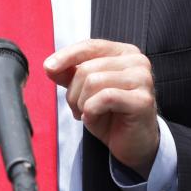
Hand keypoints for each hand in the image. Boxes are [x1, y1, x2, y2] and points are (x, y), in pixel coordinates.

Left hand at [44, 39, 158, 176]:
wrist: (134, 145)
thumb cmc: (112, 115)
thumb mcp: (86, 92)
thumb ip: (70, 75)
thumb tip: (49, 66)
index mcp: (124, 53)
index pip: (90, 46)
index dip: (66, 56)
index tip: (48, 67)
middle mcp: (137, 61)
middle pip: (87, 68)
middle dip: (74, 93)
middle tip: (79, 109)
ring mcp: (143, 79)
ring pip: (93, 81)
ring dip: (82, 104)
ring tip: (88, 114)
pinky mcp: (142, 100)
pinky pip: (104, 97)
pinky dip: (91, 111)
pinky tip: (94, 118)